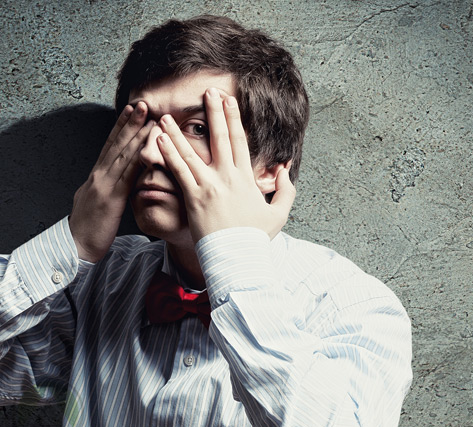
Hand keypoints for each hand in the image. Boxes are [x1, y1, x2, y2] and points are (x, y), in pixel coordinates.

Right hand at [69, 102, 152, 261]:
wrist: (75, 247)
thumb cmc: (90, 228)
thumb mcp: (100, 202)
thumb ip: (109, 188)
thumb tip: (117, 181)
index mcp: (97, 176)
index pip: (111, 146)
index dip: (121, 127)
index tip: (132, 110)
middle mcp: (99, 176)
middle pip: (116, 144)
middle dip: (130, 122)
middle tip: (142, 103)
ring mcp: (104, 185)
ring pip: (122, 154)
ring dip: (135, 134)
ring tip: (147, 116)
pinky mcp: (111, 199)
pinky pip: (126, 176)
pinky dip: (137, 160)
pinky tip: (147, 148)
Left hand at [156, 88, 294, 242]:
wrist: (238, 257)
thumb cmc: (256, 238)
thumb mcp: (279, 214)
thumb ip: (285, 189)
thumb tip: (284, 169)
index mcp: (246, 178)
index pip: (240, 141)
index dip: (233, 119)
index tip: (229, 101)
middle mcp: (228, 177)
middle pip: (219, 138)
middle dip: (213, 113)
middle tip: (207, 92)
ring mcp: (209, 186)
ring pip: (192, 152)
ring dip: (177, 132)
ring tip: (166, 116)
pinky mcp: (193, 197)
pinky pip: (178, 171)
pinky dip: (168, 154)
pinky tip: (158, 140)